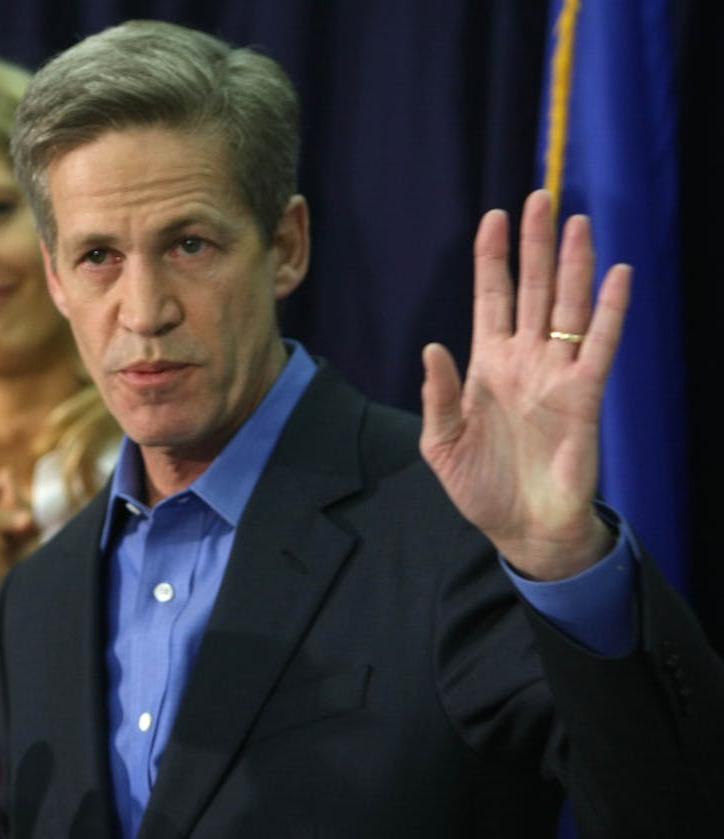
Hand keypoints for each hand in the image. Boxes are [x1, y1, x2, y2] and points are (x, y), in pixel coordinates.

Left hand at [420, 189, 629, 579]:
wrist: (523, 528)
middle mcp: (524, 360)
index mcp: (486, 366)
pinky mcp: (585, 396)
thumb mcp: (441, 444)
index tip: (492, 217)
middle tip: (540, 198)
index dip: (492, 259)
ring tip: (577, 221)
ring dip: (573, 265)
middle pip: (532, 290)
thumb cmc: (480, 487)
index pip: (491, 298)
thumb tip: (432, 347)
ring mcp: (556, 374)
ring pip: (567, 307)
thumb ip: (438, 396)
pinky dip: (609, 311)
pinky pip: (600, 346)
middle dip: (535, 245)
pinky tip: (617, 275)